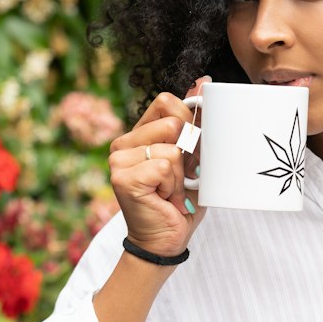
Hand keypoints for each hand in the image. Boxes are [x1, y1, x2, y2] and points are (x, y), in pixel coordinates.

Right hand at [107, 75, 209, 257]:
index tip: (189, 153)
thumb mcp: (195, 157)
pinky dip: (174, 186)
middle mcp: (123, 143)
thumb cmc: (181, 201)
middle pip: (172, 121)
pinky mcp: (123, 178)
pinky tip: (164, 199)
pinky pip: (166, 166)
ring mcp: (119, 160)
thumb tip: (203, 80)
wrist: (167, 241)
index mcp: (139, 134)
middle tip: (180, 179)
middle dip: (188, 153)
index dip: (188, 122)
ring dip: (182, 175)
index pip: (167, 101)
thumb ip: (196, 121)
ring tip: (171, 191)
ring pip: (172, 146)